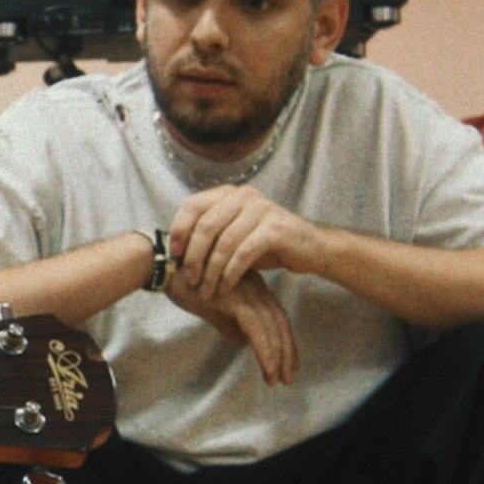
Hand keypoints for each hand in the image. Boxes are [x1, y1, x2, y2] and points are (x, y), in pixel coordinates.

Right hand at [165, 264, 297, 385]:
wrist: (162, 265)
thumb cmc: (184, 282)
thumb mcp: (211, 306)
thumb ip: (228, 323)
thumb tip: (242, 342)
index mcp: (252, 286)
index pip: (275, 315)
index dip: (284, 339)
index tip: (287, 362)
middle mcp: (254, 287)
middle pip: (280, 321)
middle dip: (287, 351)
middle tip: (288, 377)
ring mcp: (246, 292)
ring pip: (271, 327)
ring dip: (278, 356)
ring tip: (277, 379)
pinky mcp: (235, 299)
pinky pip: (257, 329)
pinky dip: (265, 351)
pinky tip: (267, 369)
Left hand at [169, 184, 318, 299]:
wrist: (310, 248)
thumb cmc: (266, 244)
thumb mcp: (234, 234)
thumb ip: (209, 235)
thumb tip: (174, 250)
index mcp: (229, 193)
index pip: (193, 204)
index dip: (179, 229)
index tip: (174, 255)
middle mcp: (243, 195)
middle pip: (206, 225)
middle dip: (194, 256)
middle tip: (189, 281)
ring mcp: (260, 209)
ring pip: (223, 242)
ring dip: (211, 271)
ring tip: (206, 290)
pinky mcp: (274, 228)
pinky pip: (243, 253)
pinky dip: (230, 273)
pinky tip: (225, 288)